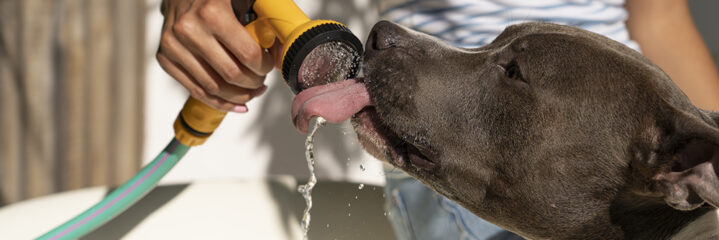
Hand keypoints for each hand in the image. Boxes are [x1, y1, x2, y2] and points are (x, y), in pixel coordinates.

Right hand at [156, 0, 277, 111]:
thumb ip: (264, 19)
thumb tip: (283, 51)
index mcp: (212, 13)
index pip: (248, 55)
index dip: (264, 66)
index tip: (269, 65)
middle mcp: (189, 30)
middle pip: (232, 75)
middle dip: (254, 83)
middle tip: (262, 81)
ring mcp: (173, 46)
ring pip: (214, 88)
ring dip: (239, 96)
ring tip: (252, 92)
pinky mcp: (164, 58)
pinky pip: (196, 91)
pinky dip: (219, 103)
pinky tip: (237, 104)